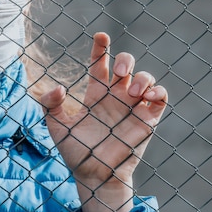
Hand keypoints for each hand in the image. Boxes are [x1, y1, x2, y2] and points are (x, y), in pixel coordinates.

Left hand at [42, 32, 166, 211]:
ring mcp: (133, 107)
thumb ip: (50, 104)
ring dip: (144, 77)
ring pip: (146, 78)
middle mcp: (116, 97)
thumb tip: (59, 87)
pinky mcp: (148, 119)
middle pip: (126, 65)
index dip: (100, 49)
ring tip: (135, 90)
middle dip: (126, 60)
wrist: (94, 175)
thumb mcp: (56, 126)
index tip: (101, 36)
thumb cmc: (75, 151)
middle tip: (120, 72)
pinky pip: (161, 98)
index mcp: (95, 94)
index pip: (99, 65)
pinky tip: (148, 96)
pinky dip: (159, 91)